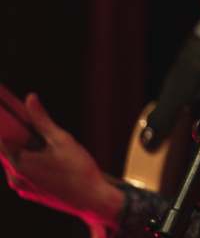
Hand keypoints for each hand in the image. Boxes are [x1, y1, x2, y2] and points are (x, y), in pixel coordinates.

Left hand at [0, 93, 122, 230]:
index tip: (9, 115)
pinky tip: (48, 158)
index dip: (4, 126)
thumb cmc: (78, 170)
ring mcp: (22, 188)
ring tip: (44, 142)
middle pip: (6, 151)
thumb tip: (30, 98)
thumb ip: (42, 120)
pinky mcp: (30, 193)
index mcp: (20, 164)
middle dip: (16, 137)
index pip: (0, 141)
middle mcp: (15, 178)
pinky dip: (28, 162)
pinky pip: (22, 173)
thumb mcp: (62, 140)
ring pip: (14, 162)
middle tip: (29, 124)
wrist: (92, 199)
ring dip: (23, 150)